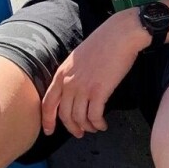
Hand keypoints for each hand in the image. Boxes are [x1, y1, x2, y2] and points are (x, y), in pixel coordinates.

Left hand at [41, 10, 145, 137]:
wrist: (121, 34)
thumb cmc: (104, 41)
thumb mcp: (79, 56)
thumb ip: (72, 73)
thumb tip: (75, 88)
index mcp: (62, 74)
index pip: (48, 103)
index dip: (47, 120)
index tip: (50, 130)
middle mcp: (69, 83)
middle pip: (65, 115)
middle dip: (72, 127)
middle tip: (79, 133)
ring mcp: (83, 88)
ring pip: (80, 118)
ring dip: (87, 127)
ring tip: (94, 128)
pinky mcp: (99, 91)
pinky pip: (95, 115)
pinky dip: (98, 124)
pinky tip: (103, 124)